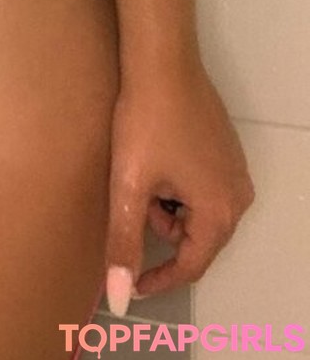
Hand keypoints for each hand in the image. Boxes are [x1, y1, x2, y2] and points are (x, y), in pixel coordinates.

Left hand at [104, 58, 254, 311]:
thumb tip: (120, 298)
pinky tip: (153, 160)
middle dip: (160, 230)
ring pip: (197, 212)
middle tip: (129, 203)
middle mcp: (238, 197)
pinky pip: (202, 187)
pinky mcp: (226, 150)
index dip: (157, 278)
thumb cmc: (144, 122)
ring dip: (166, 207)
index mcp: (219, 213)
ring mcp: (236, 170)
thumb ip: (125, 243)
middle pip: (196, 238)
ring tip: (138, 176)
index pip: (190, 266)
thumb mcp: (129, 185)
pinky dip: (176, 186)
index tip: (128, 281)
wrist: (162, 61)